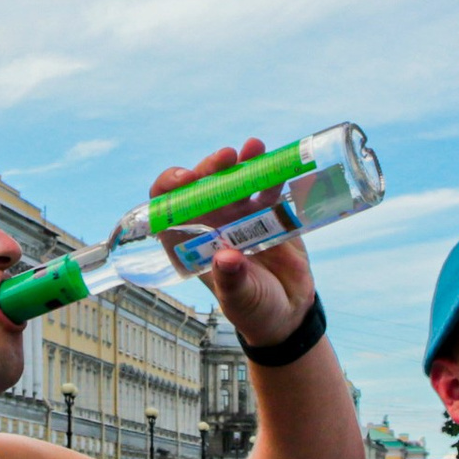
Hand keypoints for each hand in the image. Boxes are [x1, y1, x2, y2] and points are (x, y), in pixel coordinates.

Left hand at [154, 137, 314, 349]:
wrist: (289, 311)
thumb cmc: (254, 309)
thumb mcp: (241, 300)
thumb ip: (232, 282)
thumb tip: (226, 258)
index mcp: (190, 244)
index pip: (168, 208)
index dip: (171, 189)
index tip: (187, 179)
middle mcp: (211, 225)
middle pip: (203, 187)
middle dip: (211, 168)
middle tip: (226, 157)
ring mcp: (240, 216)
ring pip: (235, 180)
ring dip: (242, 162)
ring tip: (254, 148)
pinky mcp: (268, 213)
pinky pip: (267, 187)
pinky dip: (272, 172)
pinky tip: (279, 161)